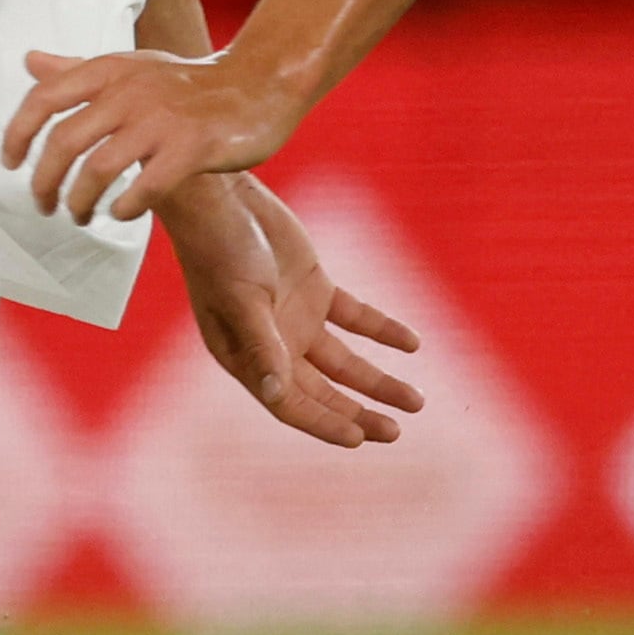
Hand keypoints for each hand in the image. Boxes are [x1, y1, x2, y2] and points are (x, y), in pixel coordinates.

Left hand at [1, 40, 306, 220]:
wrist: (260, 84)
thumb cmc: (188, 83)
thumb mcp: (130, 67)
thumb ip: (78, 69)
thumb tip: (29, 61)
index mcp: (109, 70)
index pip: (43, 99)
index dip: (17, 134)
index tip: (9, 163)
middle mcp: (129, 91)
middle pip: (63, 142)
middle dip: (44, 182)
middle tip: (43, 205)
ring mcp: (161, 120)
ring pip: (97, 169)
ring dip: (79, 202)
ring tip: (79, 216)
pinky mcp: (192, 148)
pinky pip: (144, 187)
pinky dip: (124, 207)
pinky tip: (121, 214)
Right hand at [164, 173, 424, 447]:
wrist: (218, 195)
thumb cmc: (218, 249)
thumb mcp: (241, 300)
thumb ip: (262, 347)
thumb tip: (275, 396)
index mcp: (245, 357)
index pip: (289, 403)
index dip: (324, 423)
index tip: (361, 438)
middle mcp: (272, 346)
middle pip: (322, 391)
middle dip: (358, 413)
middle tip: (395, 431)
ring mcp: (295, 319)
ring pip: (344, 363)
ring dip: (377, 382)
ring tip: (415, 401)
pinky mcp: (314, 289)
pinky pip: (355, 319)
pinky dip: (382, 331)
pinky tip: (411, 344)